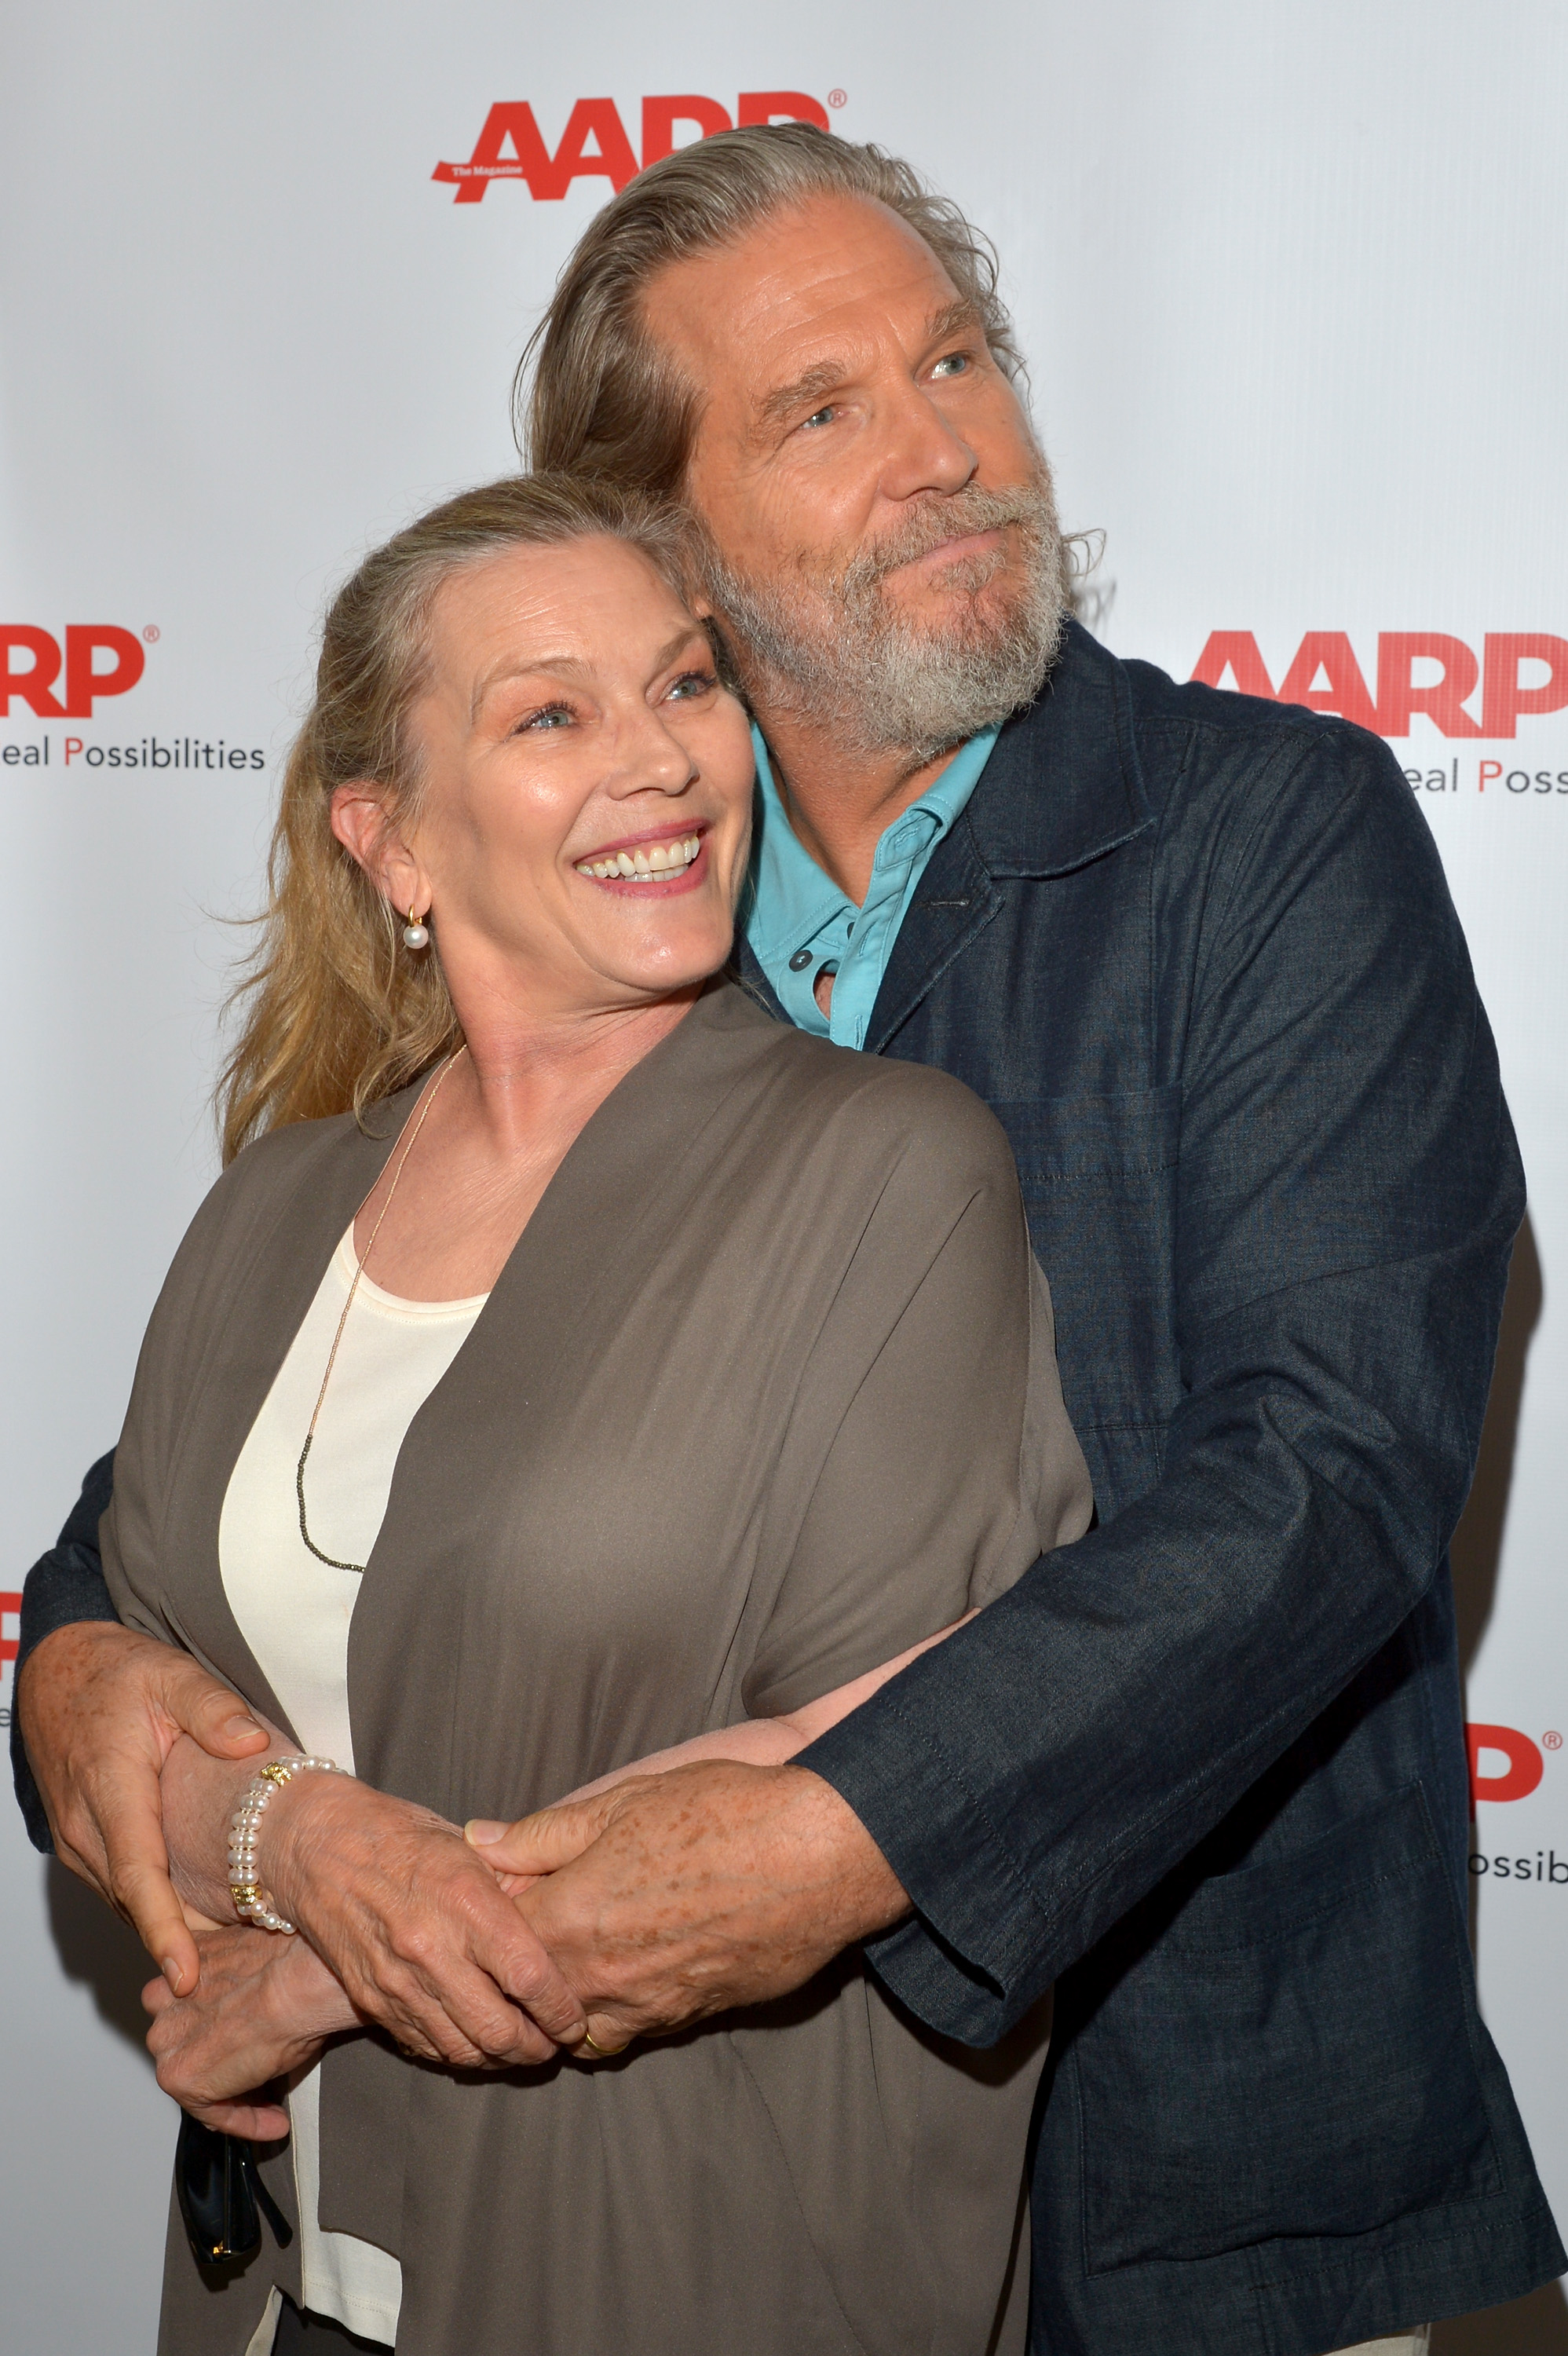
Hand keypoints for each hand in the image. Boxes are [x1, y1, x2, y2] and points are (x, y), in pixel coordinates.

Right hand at [17, 1623, 268, 1994]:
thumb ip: (213, 1707)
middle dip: (184, 1944)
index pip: (137, 1874)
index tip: (186, 1976)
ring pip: (127, 1900)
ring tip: (236, 1955)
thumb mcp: (173, 1674)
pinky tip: (201, 1917)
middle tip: (245, 1976)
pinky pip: (119, 1886)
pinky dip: (154, 1906)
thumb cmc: (117, 1673)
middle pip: (136, 1901)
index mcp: (111, 1788)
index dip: (163, 1928)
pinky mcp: (83, 1844)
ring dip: (171, 1928)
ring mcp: (78, 1840)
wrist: (57, 1674)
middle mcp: (86, 1825)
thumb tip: (252, 1744)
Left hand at [143, 1925, 355, 2137]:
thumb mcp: (259, 1965)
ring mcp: (168, 2040)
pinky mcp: (179, 2077)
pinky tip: (272, 2123)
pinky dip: (242, 2121)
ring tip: (271, 2106)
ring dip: (230, 2094)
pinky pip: (209, 2110)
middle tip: (260, 2077)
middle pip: (186, 2042)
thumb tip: (264, 2003)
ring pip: (194, 2077)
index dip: (220, 2030)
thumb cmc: (292, 1965)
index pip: (190, 2004)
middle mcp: (166, 1998)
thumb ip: (239, 1985)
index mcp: (183, 1959)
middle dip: (219, 2062)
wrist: (297, 1982)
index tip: (250, 2046)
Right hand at [260, 1772, 587, 2068]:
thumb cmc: (403, 1837)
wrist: (320, 1845)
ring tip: (520, 2048)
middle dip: (536, 2048)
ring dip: (499, 2058)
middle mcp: (431, 1948)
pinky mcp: (371, 2000)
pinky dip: (457, 2052)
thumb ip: (515, 1889)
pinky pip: (425, 2045)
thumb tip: (564, 1922)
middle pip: (498, 2030)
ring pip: (462, 2050)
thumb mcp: (470, 1849)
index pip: (530, 1977)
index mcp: (466, 1901)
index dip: (561, 2009)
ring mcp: (397, 1981)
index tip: (576, 2018)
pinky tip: (475, 2041)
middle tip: (554, 2044)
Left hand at [467, 1761, 908, 2053]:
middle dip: (520, 1969)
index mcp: (572, 1917)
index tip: (500, 1892)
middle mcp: (600, 1976)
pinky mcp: (692, 2017)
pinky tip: (633, 1970)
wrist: (817, 1854)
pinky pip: (633, 2031)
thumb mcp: (625, 1802)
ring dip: (568, 2002)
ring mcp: (647, 2005)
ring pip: (579, 2029)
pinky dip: (618, 2012)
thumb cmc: (723, 1814)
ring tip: (581, 1958)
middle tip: (534, 1928)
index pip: (495, 1941)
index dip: (491, 1915)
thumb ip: (544, 1834)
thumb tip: (480, 1841)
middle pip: (528, 1997)